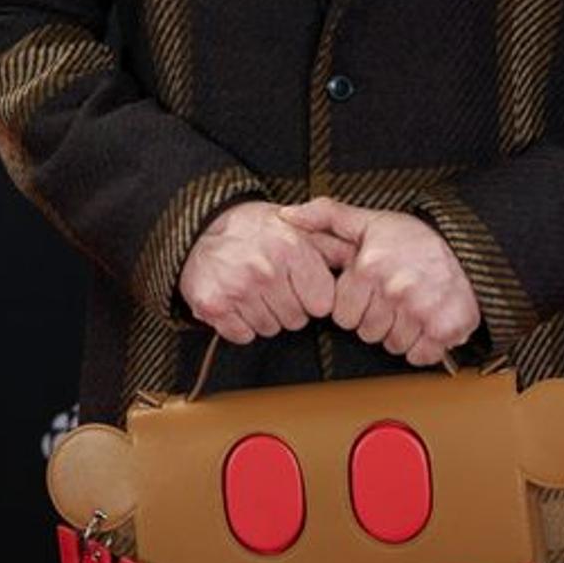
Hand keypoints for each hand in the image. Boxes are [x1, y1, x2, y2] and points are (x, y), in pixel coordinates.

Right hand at [178, 199, 352, 343]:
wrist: (203, 229)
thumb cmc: (256, 230)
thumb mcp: (297, 227)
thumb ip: (332, 244)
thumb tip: (360, 258)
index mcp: (291, 249)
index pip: (321, 304)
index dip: (312, 297)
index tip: (300, 286)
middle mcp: (266, 269)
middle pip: (296, 320)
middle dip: (288, 307)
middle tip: (272, 286)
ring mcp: (238, 288)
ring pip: (270, 329)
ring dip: (264, 316)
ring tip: (254, 291)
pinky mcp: (214, 306)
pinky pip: (242, 335)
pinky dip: (240, 324)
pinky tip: (237, 302)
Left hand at [275, 196, 480, 367]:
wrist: (468, 248)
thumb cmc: (415, 239)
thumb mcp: (369, 221)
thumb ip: (326, 217)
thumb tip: (287, 215)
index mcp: (369, 268)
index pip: (342, 314)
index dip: (357, 304)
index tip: (373, 290)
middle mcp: (394, 290)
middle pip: (366, 333)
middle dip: (377, 319)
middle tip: (394, 298)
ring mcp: (421, 312)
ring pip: (392, 346)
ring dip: (400, 333)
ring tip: (412, 307)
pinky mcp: (445, 329)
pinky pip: (420, 356)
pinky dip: (424, 346)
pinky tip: (427, 323)